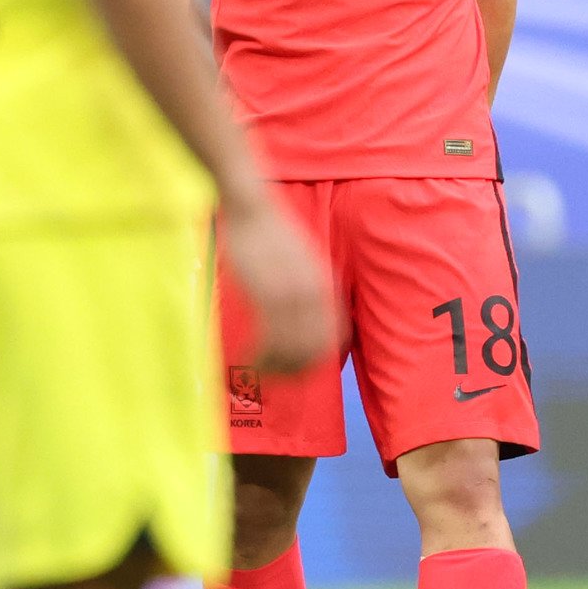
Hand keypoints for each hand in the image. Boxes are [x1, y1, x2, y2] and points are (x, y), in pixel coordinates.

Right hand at [220, 193, 336, 373]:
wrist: (251, 210)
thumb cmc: (268, 234)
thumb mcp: (298, 261)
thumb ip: (306, 286)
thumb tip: (302, 313)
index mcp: (325, 286)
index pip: (337, 335)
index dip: (322, 357)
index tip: (303, 369)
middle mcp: (315, 292)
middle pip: (317, 347)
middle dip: (298, 369)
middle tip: (278, 378)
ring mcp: (293, 293)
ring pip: (294, 347)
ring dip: (278, 366)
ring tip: (261, 371)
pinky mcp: (269, 293)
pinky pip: (272, 337)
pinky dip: (263, 355)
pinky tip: (250, 357)